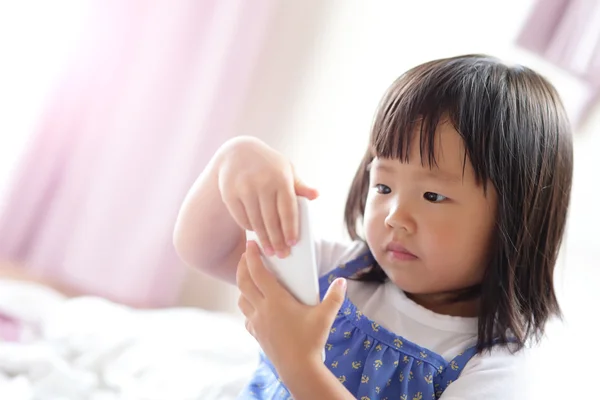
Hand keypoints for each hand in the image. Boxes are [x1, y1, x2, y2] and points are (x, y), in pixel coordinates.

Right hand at [217, 137, 317, 257]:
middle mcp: (262, 182)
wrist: (238, 152)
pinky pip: (242, 218)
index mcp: (280, 177)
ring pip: (256, 221)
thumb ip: (299, 185)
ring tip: (269, 251)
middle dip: (277, 240)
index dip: (290, 228)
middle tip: (281, 255)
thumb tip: (315, 195)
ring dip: (263, 239)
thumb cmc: (268, 165)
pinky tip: (256, 234)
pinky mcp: (229, 194)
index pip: (287, 209)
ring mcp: (244, 188)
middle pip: (271, 219)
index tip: (292, 243)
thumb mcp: (286, 169)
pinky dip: (250, 228)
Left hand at [237, 240, 346, 375]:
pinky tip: (255, 306)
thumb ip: (334, 297)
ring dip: (242, 286)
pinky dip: (247, 306)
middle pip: (244, 282)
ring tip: (249, 278)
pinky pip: (246, 316)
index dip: (252, 256)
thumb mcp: (325, 316)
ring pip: (241, 299)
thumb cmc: (311, 341)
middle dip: (242, 266)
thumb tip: (342, 281)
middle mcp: (262, 309)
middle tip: (245, 255)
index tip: (250, 244)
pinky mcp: (256, 334)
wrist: (298, 369)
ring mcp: (257, 322)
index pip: (258, 272)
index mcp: (276, 300)